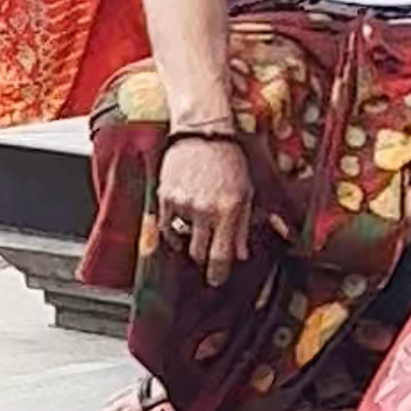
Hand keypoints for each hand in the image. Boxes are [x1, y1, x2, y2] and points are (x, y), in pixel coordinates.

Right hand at [156, 122, 253, 282]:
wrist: (202, 131)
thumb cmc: (229, 159)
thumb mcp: (246, 192)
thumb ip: (243, 226)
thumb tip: (241, 255)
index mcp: (229, 209)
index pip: (221, 256)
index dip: (218, 274)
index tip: (216, 279)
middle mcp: (205, 210)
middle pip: (199, 254)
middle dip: (204, 257)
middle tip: (207, 250)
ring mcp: (183, 204)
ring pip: (182, 241)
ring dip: (189, 239)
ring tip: (197, 223)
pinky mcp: (164, 196)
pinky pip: (166, 227)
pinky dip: (174, 228)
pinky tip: (182, 218)